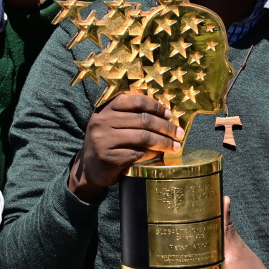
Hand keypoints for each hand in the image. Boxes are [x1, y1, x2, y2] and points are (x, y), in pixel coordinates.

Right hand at [68, 94, 184, 200]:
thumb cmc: (107, 141)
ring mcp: (104, 140)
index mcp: (106, 108)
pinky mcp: (110, 158)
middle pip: (143, 120)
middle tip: (179, 133)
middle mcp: (103, 122)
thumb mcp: (112, 122)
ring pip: (143, 137)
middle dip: (166, 126)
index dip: (156, 107)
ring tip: (175, 146)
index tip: (170, 114)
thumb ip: (131, 115)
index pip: (136, 101)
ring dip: (163, 142)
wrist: (89, 167)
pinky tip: (160, 155)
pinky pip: (139, 153)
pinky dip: (153, 154)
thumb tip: (166, 114)